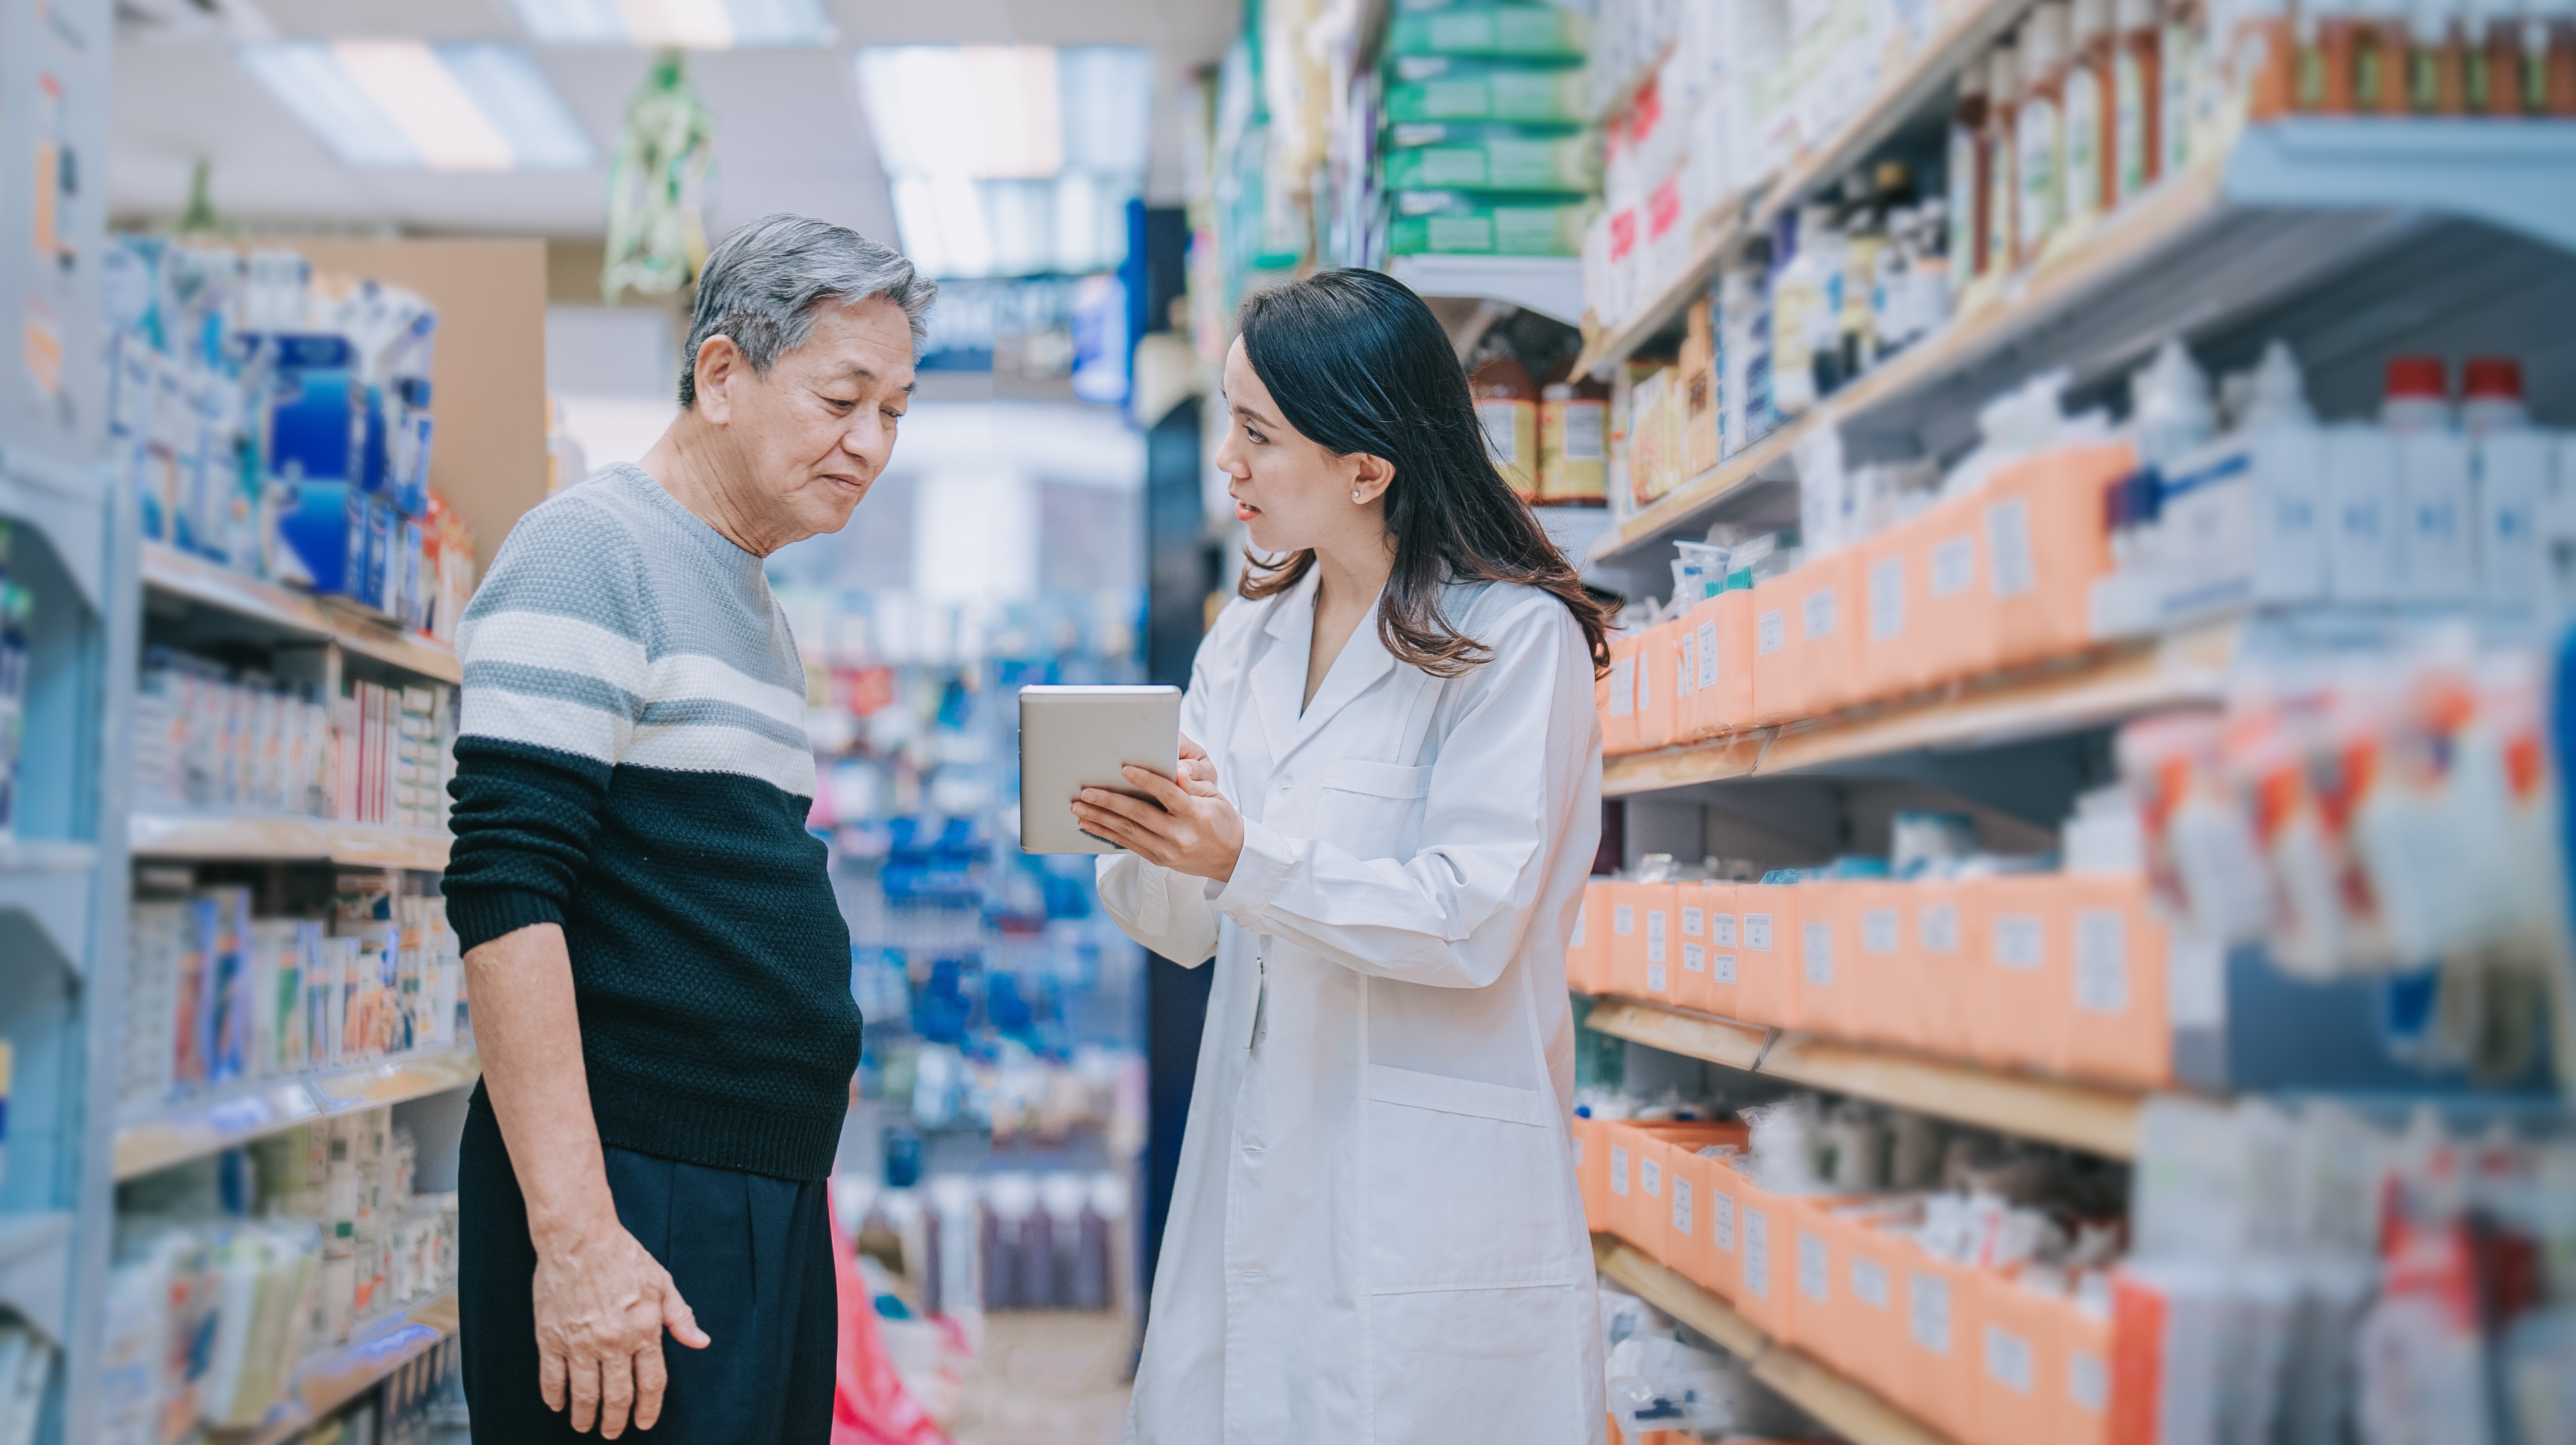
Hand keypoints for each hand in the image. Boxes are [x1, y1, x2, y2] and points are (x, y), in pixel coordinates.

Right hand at [532, 1221, 710, 1436]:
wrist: (580, 1237)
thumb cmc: (624, 1256)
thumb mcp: (663, 1283)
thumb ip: (681, 1317)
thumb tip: (701, 1342)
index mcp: (644, 1330)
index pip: (652, 1383)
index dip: (649, 1408)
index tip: (645, 1422)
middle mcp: (613, 1342)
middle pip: (617, 1396)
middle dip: (616, 1421)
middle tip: (613, 1432)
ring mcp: (579, 1342)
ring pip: (584, 1394)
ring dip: (585, 1416)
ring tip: (585, 1426)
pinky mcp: (551, 1337)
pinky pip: (551, 1377)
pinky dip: (554, 1397)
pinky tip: (557, 1405)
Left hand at [1074, 736, 1243, 881]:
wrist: (1231, 859)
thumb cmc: (1222, 821)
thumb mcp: (1215, 798)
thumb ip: (1192, 786)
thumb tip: (1175, 771)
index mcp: (1196, 815)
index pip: (1168, 794)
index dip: (1146, 781)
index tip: (1125, 769)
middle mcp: (1179, 835)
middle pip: (1139, 815)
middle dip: (1109, 802)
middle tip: (1086, 791)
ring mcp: (1166, 850)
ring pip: (1127, 832)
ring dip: (1100, 819)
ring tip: (1078, 807)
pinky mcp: (1158, 859)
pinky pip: (1127, 844)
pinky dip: (1106, 833)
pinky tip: (1090, 824)